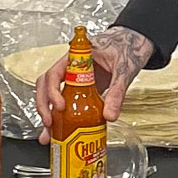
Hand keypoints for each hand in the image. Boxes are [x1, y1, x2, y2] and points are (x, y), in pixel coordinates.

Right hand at [36, 26, 153, 141]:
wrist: (134, 44)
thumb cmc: (126, 47)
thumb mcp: (123, 70)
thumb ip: (117, 92)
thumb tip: (109, 115)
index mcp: (76, 57)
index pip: (54, 73)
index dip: (52, 91)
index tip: (60, 107)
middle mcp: (70, 68)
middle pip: (46, 85)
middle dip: (44, 105)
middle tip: (49, 123)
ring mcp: (74, 79)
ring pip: (52, 95)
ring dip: (49, 114)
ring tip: (49, 134)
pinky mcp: (82, 90)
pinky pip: (66, 103)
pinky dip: (62, 118)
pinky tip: (61, 132)